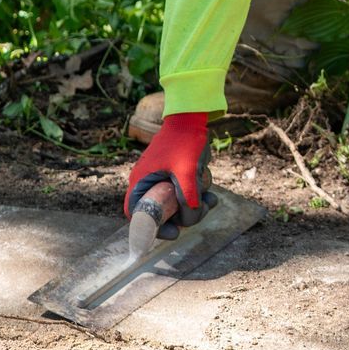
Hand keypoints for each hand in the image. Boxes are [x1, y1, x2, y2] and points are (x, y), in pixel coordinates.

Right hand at [124, 112, 212, 232]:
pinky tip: (211, 194)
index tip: (173, 232)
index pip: (137, 214)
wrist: (192, 117)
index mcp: (141, 181)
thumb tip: (190, 219)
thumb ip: (188, 199)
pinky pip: (184, 194)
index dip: (152, 228)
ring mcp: (162, 178)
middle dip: (181, 217)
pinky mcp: (175, 174)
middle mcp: (148, 182)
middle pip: (160, 212)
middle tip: (198, 214)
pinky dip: (197, 197)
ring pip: (175, 204)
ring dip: (194, 207)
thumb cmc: (184, 141)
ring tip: (210, 201)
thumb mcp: (187, 173)